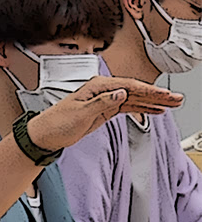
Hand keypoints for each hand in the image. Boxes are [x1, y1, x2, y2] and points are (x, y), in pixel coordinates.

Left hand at [27, 76, 182, 151]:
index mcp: (97, 86)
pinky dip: (142, 109)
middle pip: (136, 91)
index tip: (163, 95)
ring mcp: (105, 100)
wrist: (45, 135)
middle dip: (157, 95)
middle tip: (176, 98)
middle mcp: (103, 90)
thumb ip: (101, 102)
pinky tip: (155, 110)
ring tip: (172, 104)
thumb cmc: (56, 122)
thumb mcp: (80, 113)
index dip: (148, 90)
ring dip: (153, 102)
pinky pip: (128, 108)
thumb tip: (120, 94)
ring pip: (135, 99)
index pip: (128, 86)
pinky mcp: (105, 111)